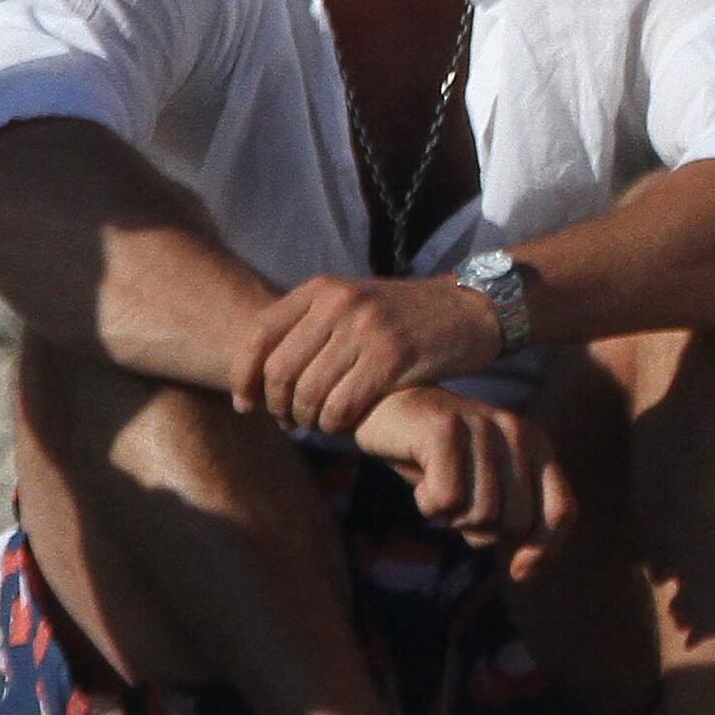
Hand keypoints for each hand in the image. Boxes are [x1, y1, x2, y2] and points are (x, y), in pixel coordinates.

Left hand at [234, 273, 504, 437]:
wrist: (471, 310)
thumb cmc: (405, 317)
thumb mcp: (355, 304)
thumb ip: (310, 328)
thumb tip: (258, 376)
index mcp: (323, 289)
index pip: (258, 336)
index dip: (243, 378)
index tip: (246, 406)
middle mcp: (340, 304)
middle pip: (280, 372)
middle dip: (278, 408)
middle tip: (290, 422)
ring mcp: (366, 329)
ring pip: (308, 395)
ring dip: (309, 421)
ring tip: (322, 424)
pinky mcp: (392, 358)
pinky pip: (342, 408)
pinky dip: (337, 426)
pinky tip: (347, 424)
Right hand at [355, 384, 563, 572]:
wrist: (388, 407)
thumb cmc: (440, 458)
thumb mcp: (486, 488)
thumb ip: (515, 520)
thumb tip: (525, 573)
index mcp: (538, 445)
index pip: (561, 512)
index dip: (543, 549)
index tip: (518, 571)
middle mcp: (519, 433)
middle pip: (514, 525)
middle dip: (480, 530)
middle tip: (457, 502)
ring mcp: (484, 428)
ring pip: (480, 516)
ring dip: (450, 515)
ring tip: (437, 483)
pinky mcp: (446, 431)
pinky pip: (447, 501)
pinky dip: (427, 502)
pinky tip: (420, 475)